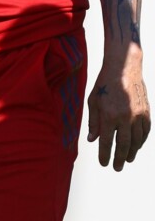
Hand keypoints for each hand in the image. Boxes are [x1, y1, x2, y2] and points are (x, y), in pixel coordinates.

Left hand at [87, 55, 150, 170]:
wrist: (124, 69)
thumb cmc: (104, 85)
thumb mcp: (93, 101)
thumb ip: (93, 122)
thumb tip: (92, 140)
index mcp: (109, 115)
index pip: (106, 141)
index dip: (104, 155)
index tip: (103, 163)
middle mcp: (124, 117)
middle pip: (123, 145)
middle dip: (120, 158)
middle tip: (117, 168)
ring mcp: (137, 115)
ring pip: (136, 140)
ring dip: (132, 152)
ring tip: (127, 160)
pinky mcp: (146, 112)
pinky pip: (145, 132)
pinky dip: (141, 141)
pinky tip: (137, 146)